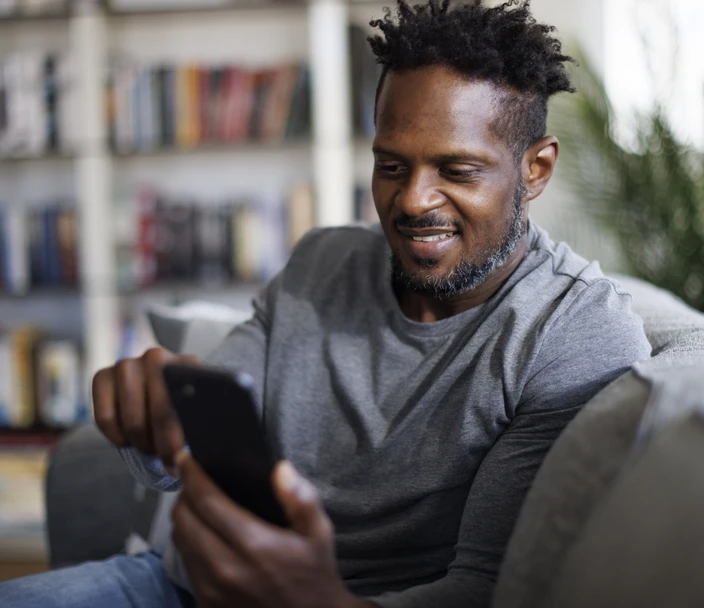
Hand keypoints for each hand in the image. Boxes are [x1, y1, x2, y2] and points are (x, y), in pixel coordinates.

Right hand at [92, 347, 199, 472]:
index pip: (183, 405)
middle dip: (162, 446)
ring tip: (151, 447)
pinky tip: (129, 439)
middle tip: (167, 460)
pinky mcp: (103, 375)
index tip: (179, 460)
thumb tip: (204, 447)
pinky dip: (117, 437)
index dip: (178, 438)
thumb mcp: (202, 410)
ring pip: (131, 421)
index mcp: (187, 363)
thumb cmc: (186, 407)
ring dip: (140, 442)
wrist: (163, 392)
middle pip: (157, 416)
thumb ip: (206, 420)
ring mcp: (127, 364)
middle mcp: (156, 357)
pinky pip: (104, 418)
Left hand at [171, 453, 374, 607]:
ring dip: (183, 517)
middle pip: (184, 519)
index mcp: (253, 544)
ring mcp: (211, 589)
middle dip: (184, 494)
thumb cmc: (314, 572)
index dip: (192, 475)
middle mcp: (224, 567)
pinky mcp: (205, 602)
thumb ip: (302, 499)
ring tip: (196, 503)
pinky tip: (203, 533)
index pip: (207, 500)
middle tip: (194, 480)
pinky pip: (185, 563)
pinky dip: (187, 542)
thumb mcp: (320, 533)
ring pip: (179, 541)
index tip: (187, 458)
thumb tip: (280, 469)